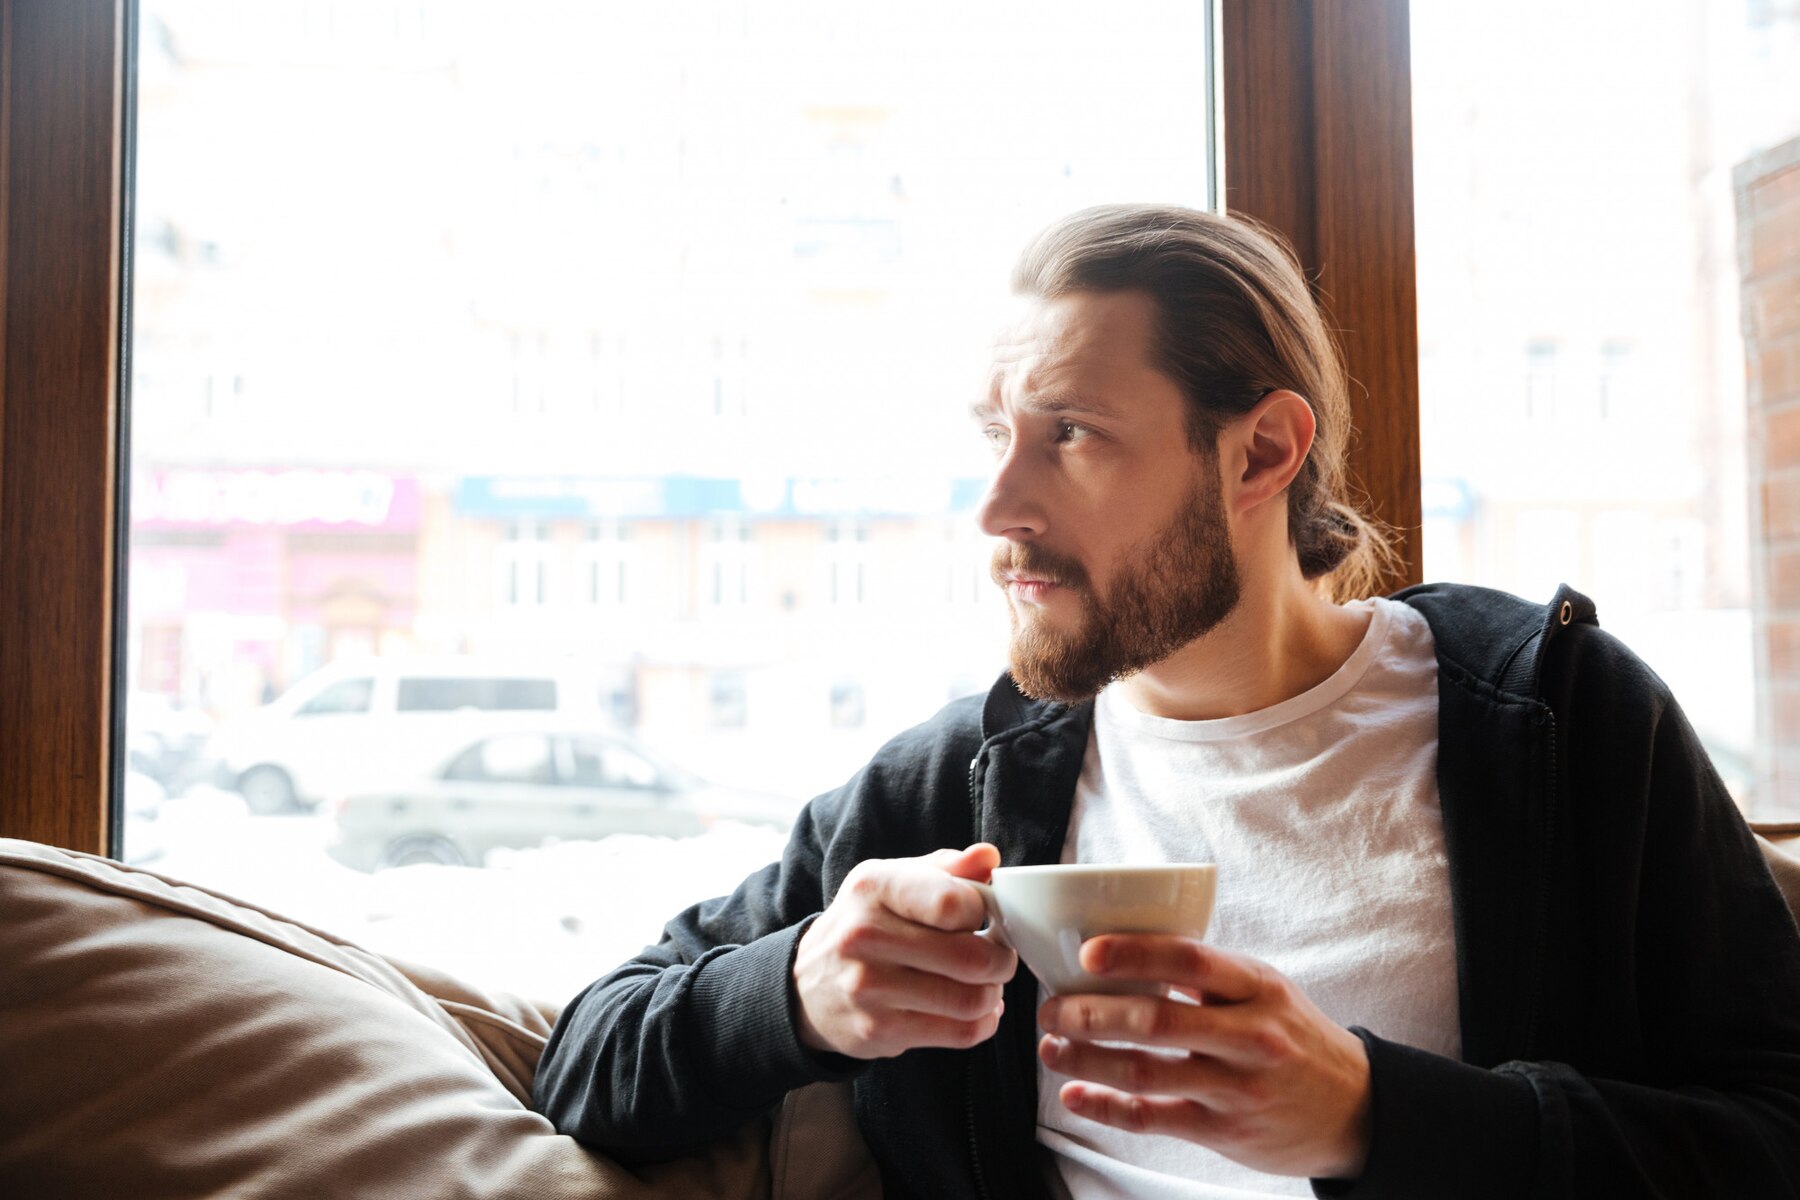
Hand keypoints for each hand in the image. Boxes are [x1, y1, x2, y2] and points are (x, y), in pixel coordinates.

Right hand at [793, 843, 1018, 1058]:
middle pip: (970, 958)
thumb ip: (946, 868)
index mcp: (874, 887)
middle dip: (1000, 959)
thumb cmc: (866, 925)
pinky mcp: (878, 1031)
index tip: (982, 917)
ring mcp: (868, 988)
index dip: (983, 911)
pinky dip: (982, 1023)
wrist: (808, 985)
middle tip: (998, 957)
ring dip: (992, 993)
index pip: (952, 903)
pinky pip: (959, 1034)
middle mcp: (864, 936)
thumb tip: (989, 857)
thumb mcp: (894, 882)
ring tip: (985, 984)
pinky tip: (975, 1010)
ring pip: (970, 1000)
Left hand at [1037, 935, 1371, 1180]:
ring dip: (1086, 1059)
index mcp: (1257, 986)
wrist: (1355, 1108)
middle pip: (1156, 1019)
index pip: (1189, 960)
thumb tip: (1123, 949)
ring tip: (1051, 1047)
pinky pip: (1154, 1118)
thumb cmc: (1292, 1036)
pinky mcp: (1226, 1132)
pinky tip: (1074, 1096)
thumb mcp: (1266, 989)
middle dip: (1090, 1013)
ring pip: (1145, 1071)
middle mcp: (1250, 1035)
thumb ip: (1207, 974)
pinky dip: (1106, 1108)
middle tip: (1051, 1007)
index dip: (1134, 953)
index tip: (1086, 952)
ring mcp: (1238, 1087)